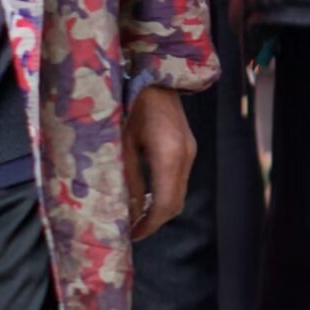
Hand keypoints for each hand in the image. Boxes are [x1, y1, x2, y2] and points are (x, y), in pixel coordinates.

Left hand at [118, 87, 194, 240]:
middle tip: (131, 231)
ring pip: (178, 192)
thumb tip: (125, 210)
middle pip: (175, 203)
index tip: (130, 236)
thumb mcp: (119, 142)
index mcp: (169, 156)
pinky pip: (178, 180)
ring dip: (158, 208)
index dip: (148, 225)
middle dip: (154, 221)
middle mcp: (186, 157)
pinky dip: (163, 194)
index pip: (164, 204)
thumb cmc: (127, 103)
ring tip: (134, 216)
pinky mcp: (186, 147)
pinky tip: (144, 195)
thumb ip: (125, 177)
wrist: (154, 73)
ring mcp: (189, 151)